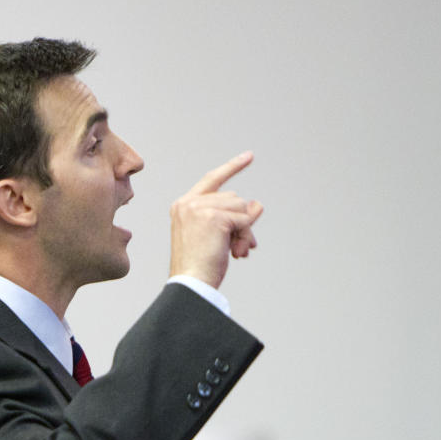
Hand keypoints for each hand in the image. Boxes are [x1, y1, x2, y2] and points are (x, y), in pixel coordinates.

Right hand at [169, 152, 263, 288]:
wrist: (190, 284)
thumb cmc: (199, 267)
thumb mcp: (217, 237)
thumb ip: (233, 218)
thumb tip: (257, 204)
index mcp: (182, 207)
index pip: (212, 180)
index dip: (231, 168)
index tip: (249, 156)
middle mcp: (188, 203)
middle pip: (233, 198)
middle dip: (242, 221)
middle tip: (241, 248)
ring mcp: (200, 208)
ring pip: (240, 207)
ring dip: (245, 231)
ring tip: (236, 252)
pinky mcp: (214, 217)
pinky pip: (244, 219)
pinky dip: (245, 235)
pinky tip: (235, 251)